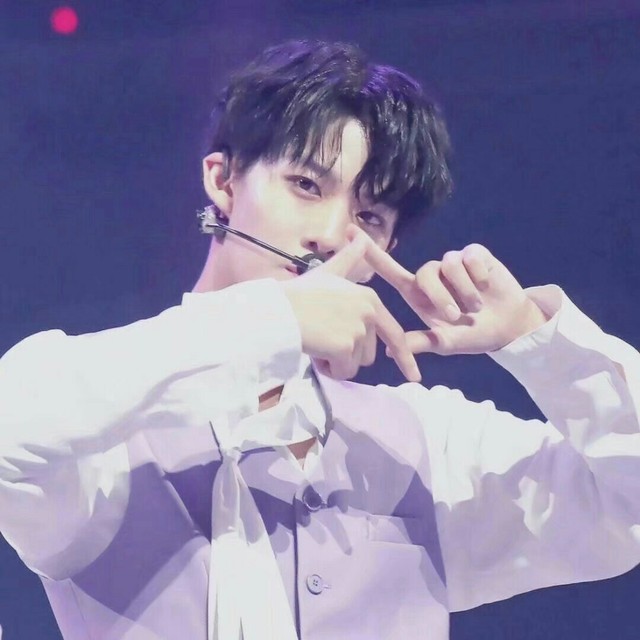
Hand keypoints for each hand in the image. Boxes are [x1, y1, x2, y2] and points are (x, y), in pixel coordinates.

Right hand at [281, 227, 420, 381]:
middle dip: (347, 353)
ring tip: (317, 342)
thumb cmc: (300, 293)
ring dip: (336, 361)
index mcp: (370, 299)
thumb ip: (348, 258)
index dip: (405, 357)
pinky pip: (342, 372)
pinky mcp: (344, 346)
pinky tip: (314, 350)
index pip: (394, 334)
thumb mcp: (328, 272)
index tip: (414, 376)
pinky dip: (328, 368)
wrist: (278, 310)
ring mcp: (358, 330)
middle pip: (368, 353)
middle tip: (324, 338)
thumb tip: (360, 235)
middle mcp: (369, 312)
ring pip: (355, 365)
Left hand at [361, 237, 548, 355]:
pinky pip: (470, 258)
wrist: (509, 328)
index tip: (349, 234)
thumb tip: (386, 352)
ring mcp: (454, 263)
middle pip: (425, 273)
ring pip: (449, 265)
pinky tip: (486, 286)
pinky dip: (479, 275)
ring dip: (464, 290)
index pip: (391, 271)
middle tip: (456, 317)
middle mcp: (433, 275)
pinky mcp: (475, 255)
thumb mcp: (445, 343)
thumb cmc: (472, 335)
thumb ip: (420, 342)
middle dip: (441, 298)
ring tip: (476, 307)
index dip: (372, 254)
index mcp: (419, 294)